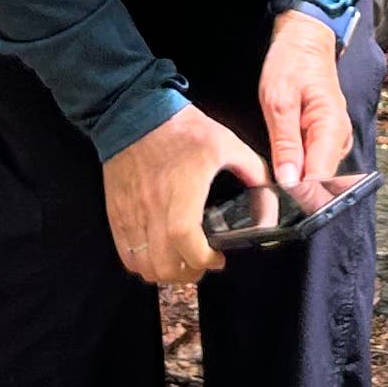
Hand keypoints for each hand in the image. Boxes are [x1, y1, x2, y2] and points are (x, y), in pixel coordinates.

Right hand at [101, 100, 271, 286]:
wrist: (134, 112)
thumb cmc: (180, 128)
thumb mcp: (226, 143)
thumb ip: (253, 172)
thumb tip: (270, 201)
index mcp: (182, 190)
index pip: (186, 241)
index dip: (204, 259)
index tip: (218, 257)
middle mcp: (153, 207)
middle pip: (164, 265)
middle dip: (188, 274)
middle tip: (202, 262)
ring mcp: (131, 213)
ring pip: (144, 266)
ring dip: (165, 272)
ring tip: (180, 261)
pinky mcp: (117, 214)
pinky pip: (126, 254)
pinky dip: (143, 263)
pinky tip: (158, 253)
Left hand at [255, 10, 353, 191]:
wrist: (305, 41)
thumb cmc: (291, 64)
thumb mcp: (278, 101)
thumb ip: (285, 143)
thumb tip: (290, 182)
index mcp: (331, 128)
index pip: (321, 178)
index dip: (298, 187)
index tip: (277, 182)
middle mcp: (341, 138)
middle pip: (326, 184)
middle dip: (301, 190)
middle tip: (273, 178)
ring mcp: (337, 140)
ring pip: (322, 178)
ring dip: (300, 182)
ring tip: (277, 166)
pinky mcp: (329, 140)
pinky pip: (318, 166)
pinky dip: (302, 170)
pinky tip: (286, 162)